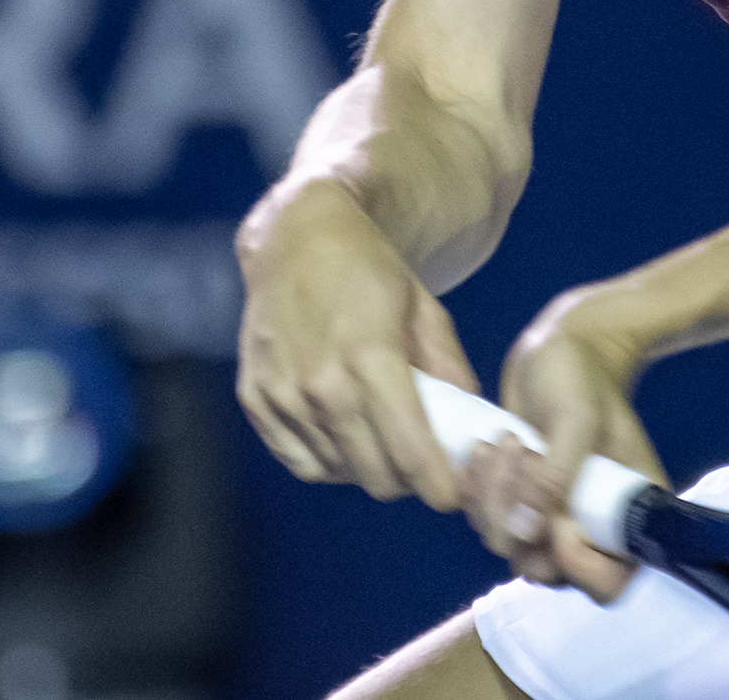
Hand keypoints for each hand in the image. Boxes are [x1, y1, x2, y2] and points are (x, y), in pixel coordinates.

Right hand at [236, 178, 478, 508]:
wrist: (298, 237)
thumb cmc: (369, 270)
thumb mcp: (426, 310)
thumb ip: (452, 372)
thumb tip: (471, 426)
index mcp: (370, 359)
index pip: (410, 455)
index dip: (438, 486)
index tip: (453, 492)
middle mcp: (321, 385)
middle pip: (377, 476)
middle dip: (407, 477)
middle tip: (419, 459)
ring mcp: (283, 396)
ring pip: (339, 472)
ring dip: (365, 464)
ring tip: (379, 433)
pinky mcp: (256, 400)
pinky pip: (300, 460)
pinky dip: (326, 458)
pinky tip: (342, 430)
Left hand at [464, 288, 663, 600]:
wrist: (559, 350)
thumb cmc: (581, 376)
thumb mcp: (575, 418)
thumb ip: (556, 477)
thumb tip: (526, 535)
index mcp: (629, 513)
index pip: (611, 581)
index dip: (578, 565)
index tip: (556, 518)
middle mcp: (592, 527)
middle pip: (550, 571)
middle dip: (521, 518)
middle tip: (520, 451)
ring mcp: (552, 519)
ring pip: (511, 548)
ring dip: (495, 498)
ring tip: (503, 440)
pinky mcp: (518, 506)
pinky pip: (489, 524)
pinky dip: (477, 492)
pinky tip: (485, 447)